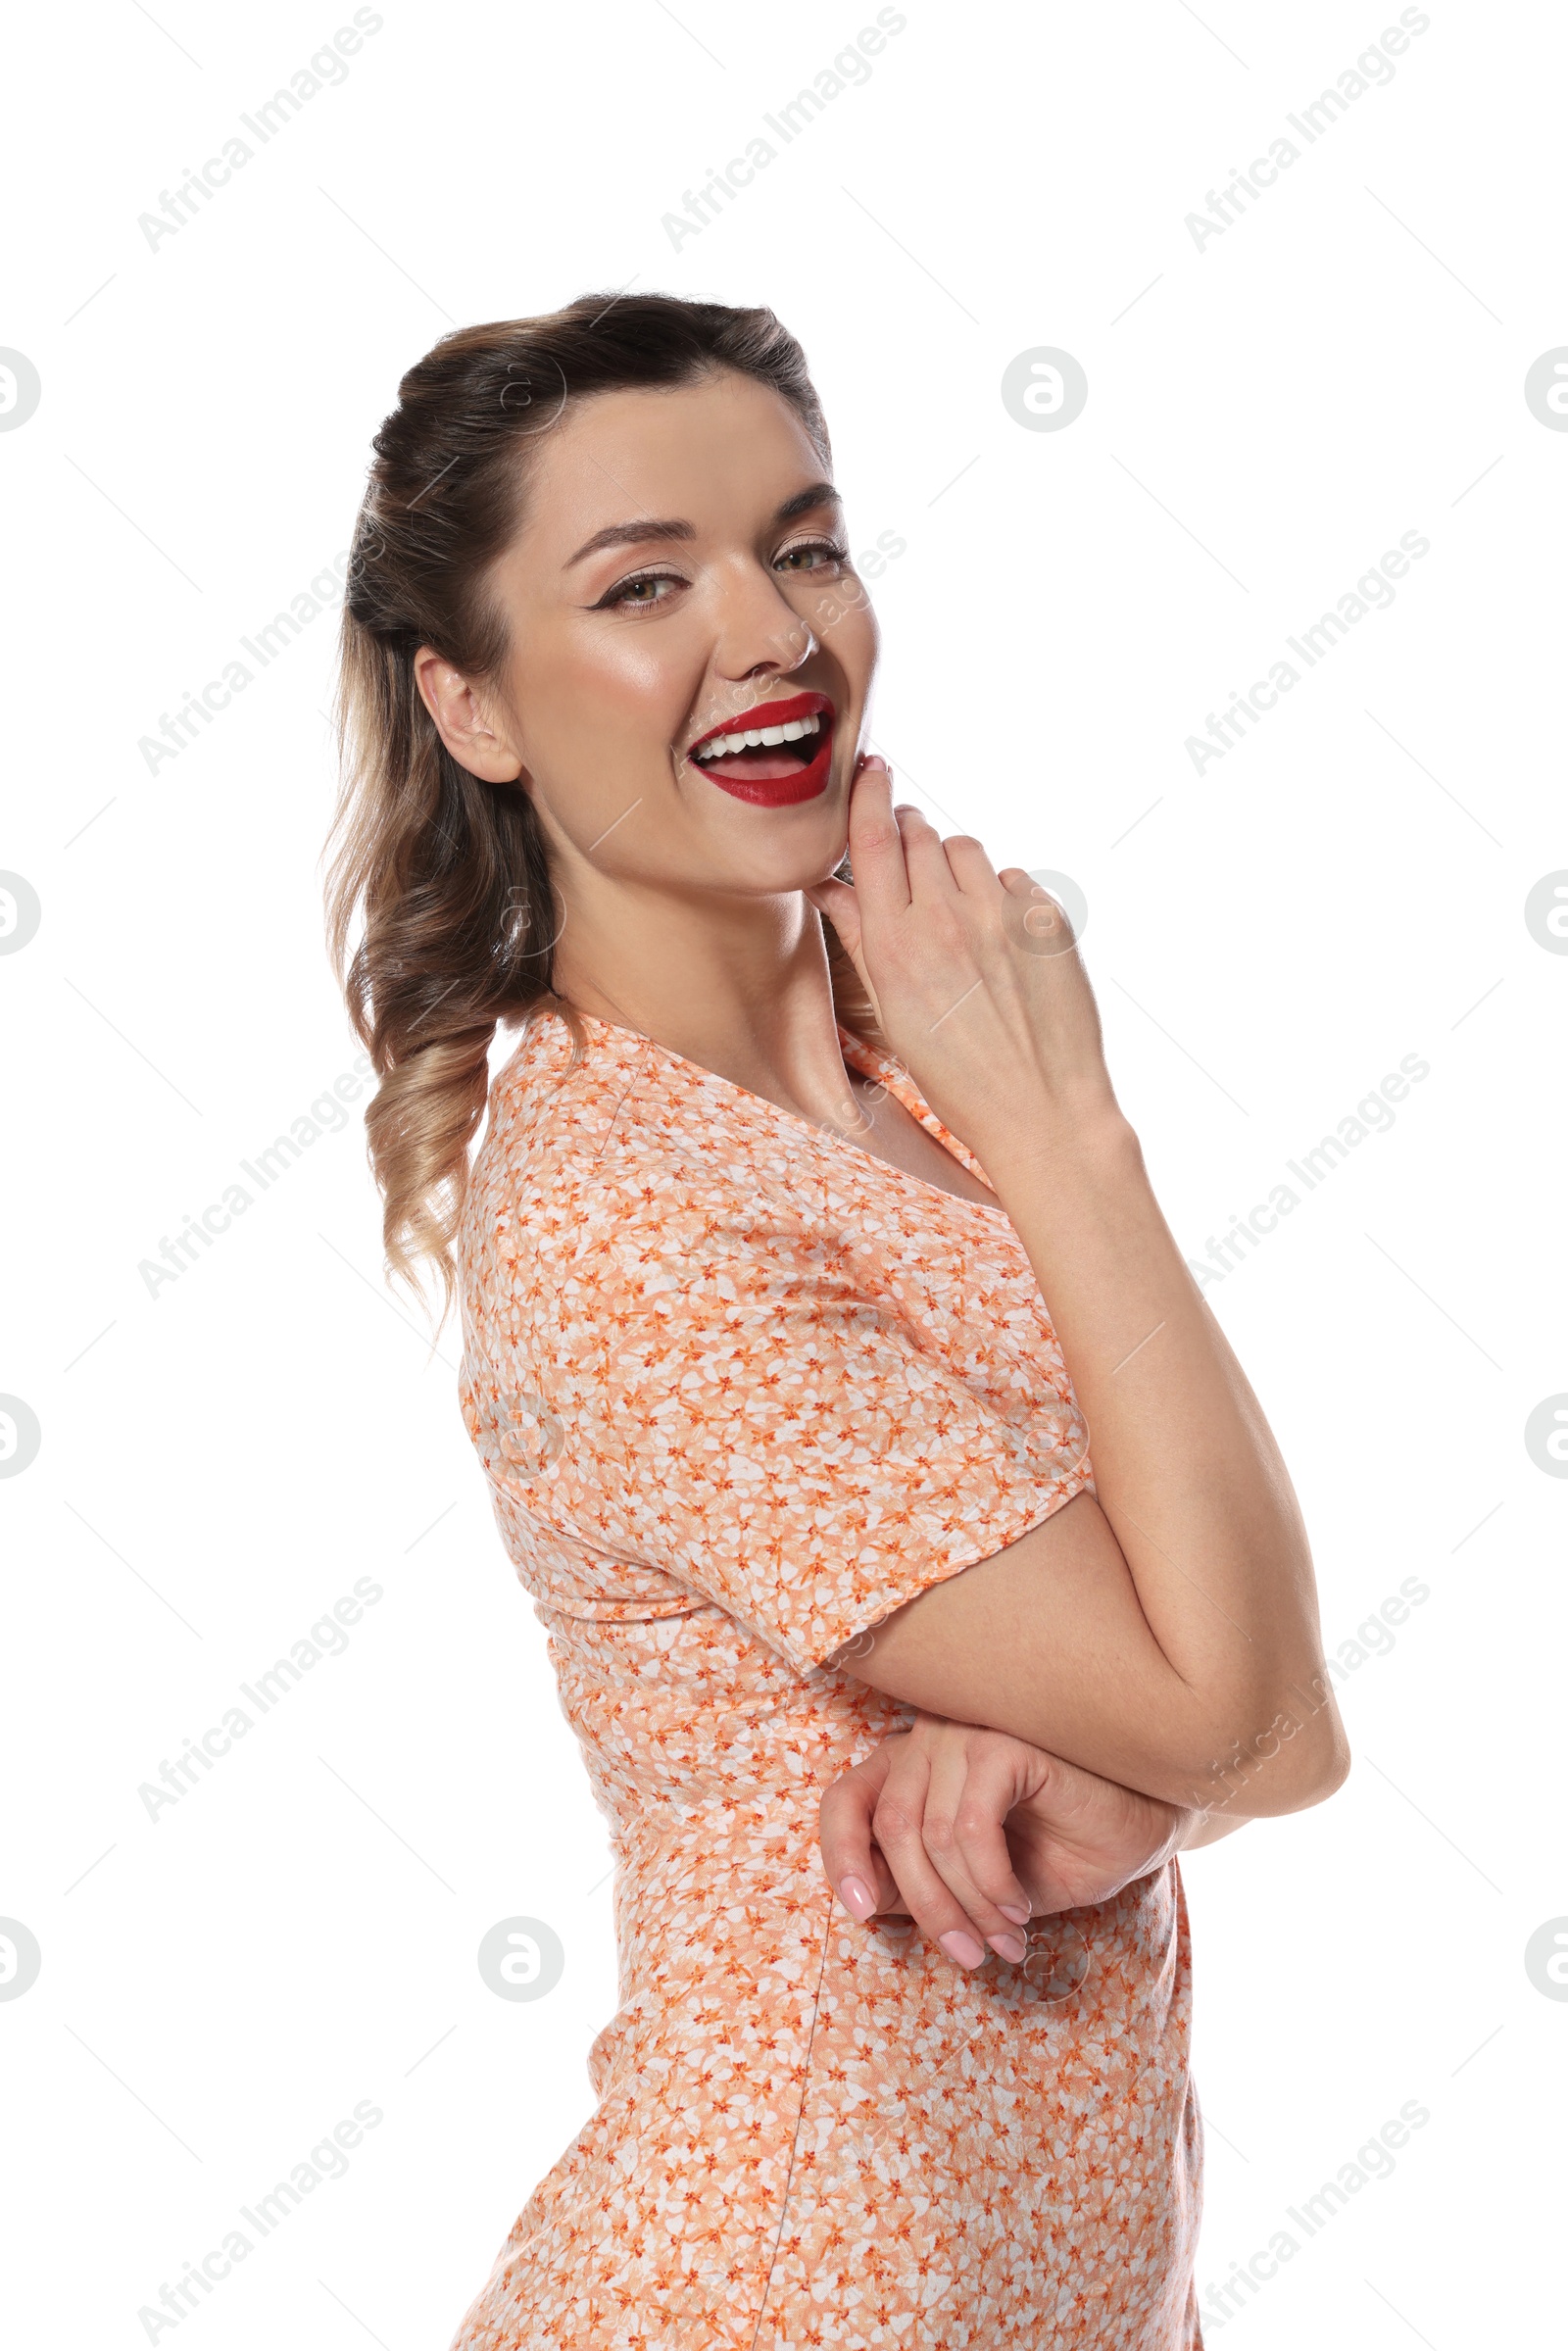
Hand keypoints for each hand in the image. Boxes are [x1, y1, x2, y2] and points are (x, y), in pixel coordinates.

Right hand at [805, 757, 1122, 1163]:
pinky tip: (999, 942)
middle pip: (919, 834)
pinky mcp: (1048, 920)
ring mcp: (1003, 915)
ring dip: (954, 865)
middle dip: (910, 836)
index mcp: (896, 945)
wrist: (1042, 1109)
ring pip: (967, 850)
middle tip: (910, 865)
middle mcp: (947, 919)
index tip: (871, 768)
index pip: (874, 839)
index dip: (869, 794)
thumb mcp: (893, 1013)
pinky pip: (1014, 880)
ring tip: (957, 913)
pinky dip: (1001, 896)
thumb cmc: (958, 1077)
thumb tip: (830, 886)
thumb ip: (861, 939)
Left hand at [817, 1712, 1189, 1969]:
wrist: (1136, 1831)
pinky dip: (992, 1882)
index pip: (843, 1801)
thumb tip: (863, 1900)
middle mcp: (928, 1740)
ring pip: (931, 1836)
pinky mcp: (1003, 1742)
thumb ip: (913, 1884)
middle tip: (967, 1957)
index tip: (861, 1912)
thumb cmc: (1053, 1854)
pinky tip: (1021, 1907)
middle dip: (927, 1908)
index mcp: (909, 1768)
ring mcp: (965, 1733)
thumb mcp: (969, 1884)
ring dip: (968, 1906)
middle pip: (890, 1830)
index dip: (839, 1856)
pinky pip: (972, 1827)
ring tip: (1005, 1939)